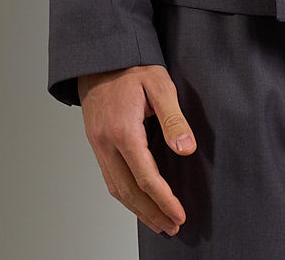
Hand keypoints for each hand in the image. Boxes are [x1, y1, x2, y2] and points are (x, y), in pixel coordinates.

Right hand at [77, 64, 196, 236]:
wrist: (101, 58)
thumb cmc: (133, 68)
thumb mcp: (159, 84)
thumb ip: (173, 118)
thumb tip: (187, 149)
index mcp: (123, 130)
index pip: (145, 177)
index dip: (163, 200)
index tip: (179, 214)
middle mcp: (106, 143)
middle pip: (128, 191)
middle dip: (152, 212)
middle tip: (172, 226)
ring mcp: (98, 145)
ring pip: (116, 189)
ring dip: (138, 210)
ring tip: (159, 222)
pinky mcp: (96, 144)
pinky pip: (109, 178)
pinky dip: (125, 196)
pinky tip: (138, 202)